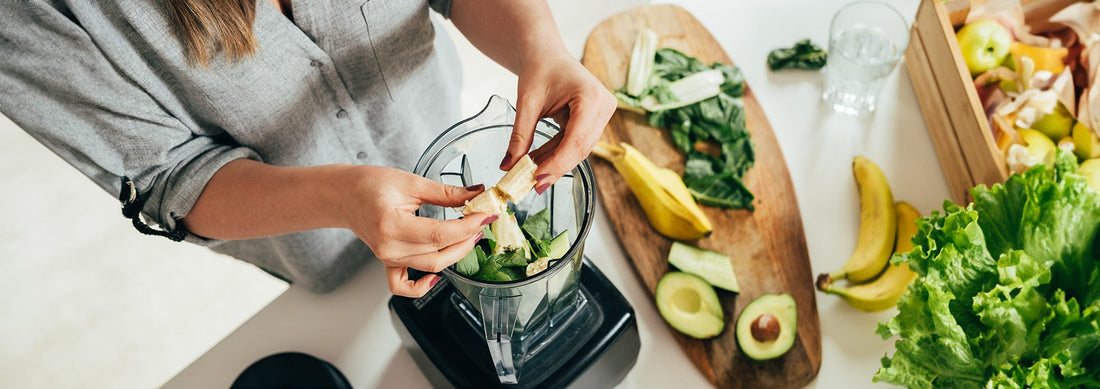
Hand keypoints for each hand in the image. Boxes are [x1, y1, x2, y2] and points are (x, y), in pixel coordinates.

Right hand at [339, 166, 496, 296]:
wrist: (344, 195)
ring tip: (469, 235)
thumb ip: (446, 192)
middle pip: (438, 253)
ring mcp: (388, 258)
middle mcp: (389, 247)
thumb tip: (475, 194)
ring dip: (455, 254)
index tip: (485, 216)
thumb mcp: (411, 182)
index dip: (467, 226)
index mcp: (391, 225)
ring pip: (430, 267)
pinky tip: (436, 277)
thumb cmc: (370, 184)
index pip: (439, 234)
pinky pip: (403, 286)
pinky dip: (421, 287)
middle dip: (467, 239)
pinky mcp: (388, 263)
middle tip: (482, 222)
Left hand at [502, 52, 616, 193]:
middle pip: (581, 148)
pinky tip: (538, 163)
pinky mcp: (595, 120)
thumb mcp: (526, 103)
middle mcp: (603, 106)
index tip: (537, 180)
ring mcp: (602, 114)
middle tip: (532, 186)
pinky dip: (557, 153)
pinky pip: (576, 143)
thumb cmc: (539, 68)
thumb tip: (508, 166)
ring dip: (555, 163)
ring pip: (579, 149)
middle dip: (556, 168)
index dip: (558, 163)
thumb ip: (519, 136)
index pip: (576, 140)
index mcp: (591, 97)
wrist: (546, 53)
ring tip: (531, 175)